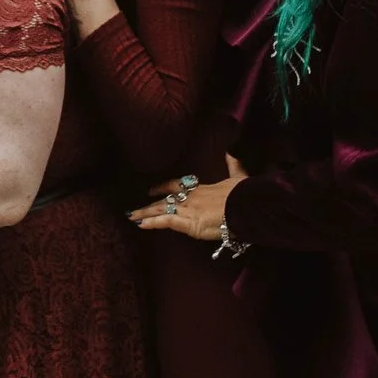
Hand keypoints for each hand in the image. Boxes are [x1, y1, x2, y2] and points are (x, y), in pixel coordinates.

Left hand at [131, 152, 251, 243]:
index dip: (162, 188)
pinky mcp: (189, 222)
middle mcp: (191, 198)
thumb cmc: (244, 193)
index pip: (177, 185)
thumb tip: (232, 153)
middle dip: (149, 205)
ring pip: (162, 210)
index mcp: (201, 189)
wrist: (246, 205)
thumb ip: (233, 166)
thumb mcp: (239, 177)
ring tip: (131, 217)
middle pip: (165, 200)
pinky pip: (166, 221)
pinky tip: (141, 224)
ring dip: (146, 214)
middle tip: (133, 210)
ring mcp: (188, 210)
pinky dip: (153, 223)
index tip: (151, 190)